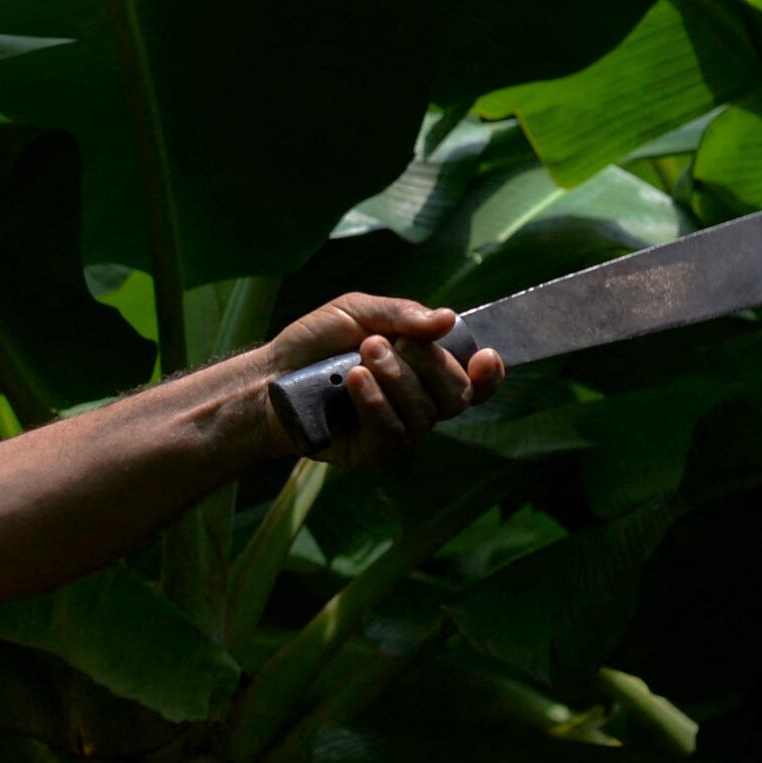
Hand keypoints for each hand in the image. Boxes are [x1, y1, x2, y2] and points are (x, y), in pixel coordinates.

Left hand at [263, 295, 502, 468]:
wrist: (271, 373)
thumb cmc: (317, 343)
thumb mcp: (358, 311)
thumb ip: (402, 315)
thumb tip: (448, 319)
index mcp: (425, 371)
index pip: (474, 383)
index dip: (490, 376)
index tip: (485, 357)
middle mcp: (419, 404)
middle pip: (456, 395)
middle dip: (428, 363)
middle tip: (378, 341)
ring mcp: (398, 430)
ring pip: (424, 412)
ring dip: (395, 377)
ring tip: (361, 354)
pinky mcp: (372, 451)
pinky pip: (391, 431)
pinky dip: (376, 401)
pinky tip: (356, 380)